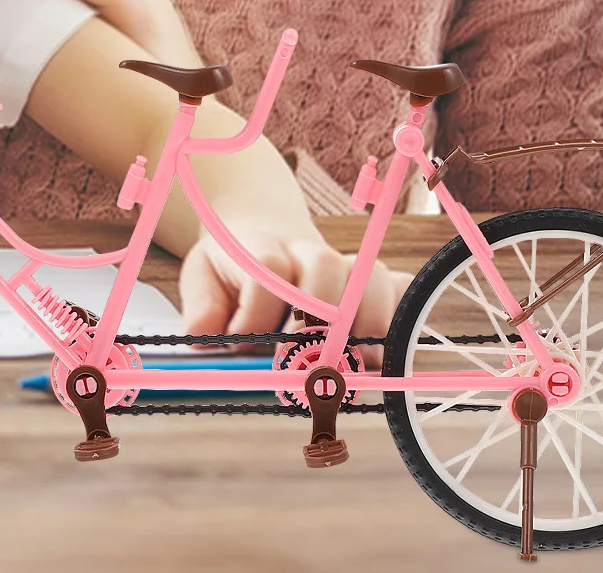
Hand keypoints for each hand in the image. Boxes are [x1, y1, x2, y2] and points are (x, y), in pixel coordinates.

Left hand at [177, 222, 407, 344]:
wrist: (261, 233)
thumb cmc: (231, 268)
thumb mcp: (203, 279)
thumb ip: (201, 309)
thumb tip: (201, 338)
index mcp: (259, 248)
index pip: (268, 267)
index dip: (257, 311)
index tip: (241, 346)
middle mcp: (306, 252)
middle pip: (325, 267)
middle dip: (317, 321)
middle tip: (304, 365)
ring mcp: (343, 264)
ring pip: (369, 276)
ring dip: (365, 324)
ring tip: (354, 368)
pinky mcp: (370, 280)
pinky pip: (398, 287)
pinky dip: (400, 315)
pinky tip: (386, 352)